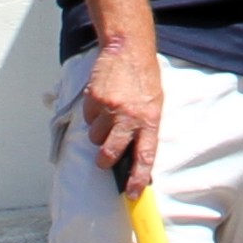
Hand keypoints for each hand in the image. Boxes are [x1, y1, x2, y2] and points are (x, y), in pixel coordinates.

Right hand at [84, 35, 164, 190]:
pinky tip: (102, 99)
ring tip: (109, 112)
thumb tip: (134, 152)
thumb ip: (145, 126)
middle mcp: (130, 117)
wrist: (129, 48)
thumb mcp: (154, 102)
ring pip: (96, 136)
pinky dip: (92, 113)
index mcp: (150, 120)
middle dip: (105, 160)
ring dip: (100, 130)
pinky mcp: (94, 99)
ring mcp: (110, 109)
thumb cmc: (144, 77)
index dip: (138, 178)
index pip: (145, 157)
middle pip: (111, 153)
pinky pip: (88, 117)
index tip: (132, 194)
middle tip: (104, 160)